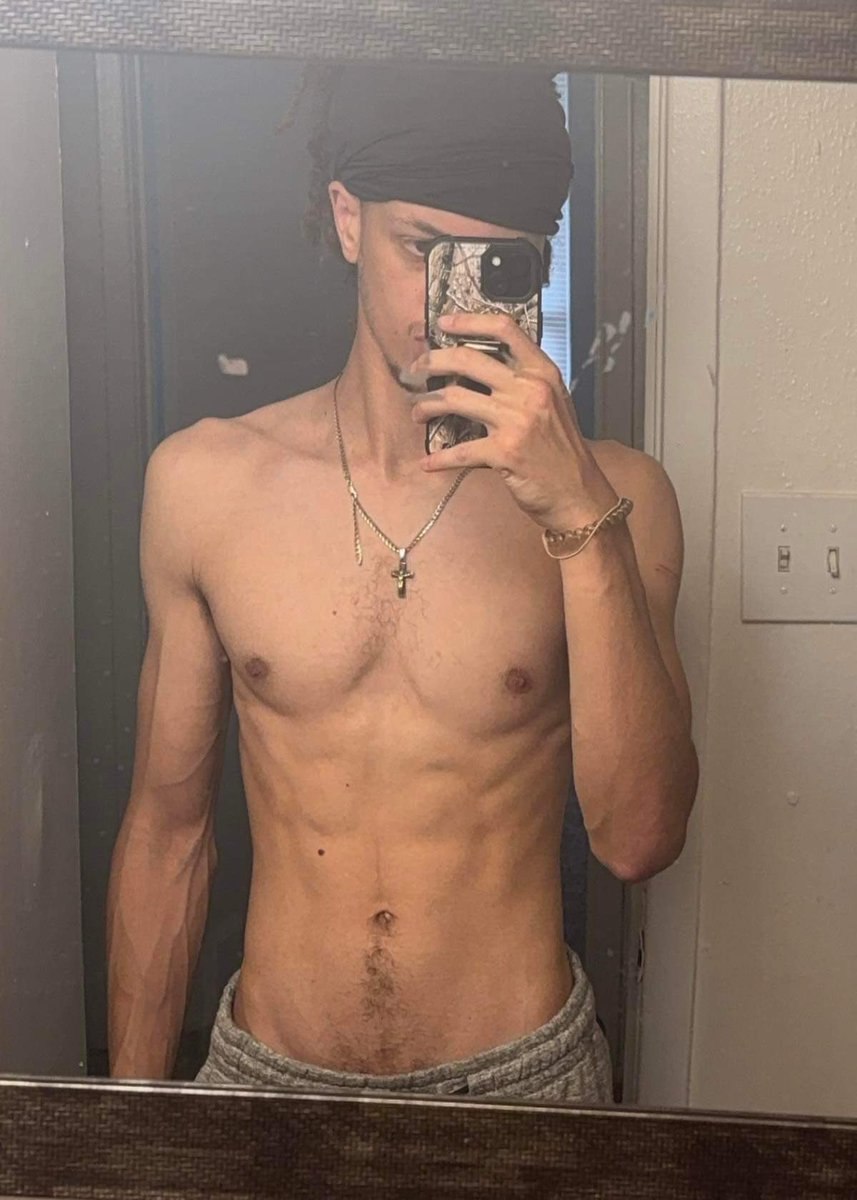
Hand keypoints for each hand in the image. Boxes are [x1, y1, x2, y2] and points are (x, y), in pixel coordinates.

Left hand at [408, 311, 619, 531]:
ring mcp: (516, 419)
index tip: (443, 323)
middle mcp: (529, 389)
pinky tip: (428, 462)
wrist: (577, 490)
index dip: (468, 321)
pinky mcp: (503, 451)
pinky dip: (439, 459)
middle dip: (432, 362)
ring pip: (454, 399)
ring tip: (417, 412)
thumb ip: (522, 382)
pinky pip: (459, 450)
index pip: (504, 330)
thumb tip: (479, 368)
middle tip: (416, 371)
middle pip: (467, 360)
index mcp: (541, 372)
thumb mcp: (552, 402)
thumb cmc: (561, 447)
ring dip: (426, 405)